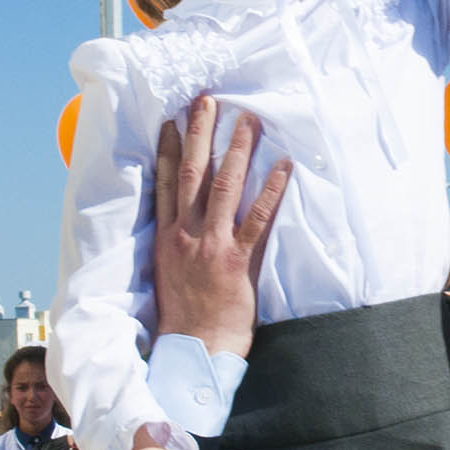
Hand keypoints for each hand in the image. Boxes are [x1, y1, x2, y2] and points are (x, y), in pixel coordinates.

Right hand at [151, 96, 287, 356]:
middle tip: (206, 100)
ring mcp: (212, 245)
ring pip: (224, 187)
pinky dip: (272, 190)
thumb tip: (178, 224)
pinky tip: (284, 166)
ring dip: (237, 150)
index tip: (170, 119)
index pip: (164, 183)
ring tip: (248, 120)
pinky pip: (258, 218)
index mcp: (167, 237)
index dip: (166, 148)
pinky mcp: (238, 260)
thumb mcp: (167, 273)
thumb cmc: (183, 316)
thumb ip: (173, 244)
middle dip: (198, 133)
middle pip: (191, 173)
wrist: (194, 349)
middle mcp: (186, 234)